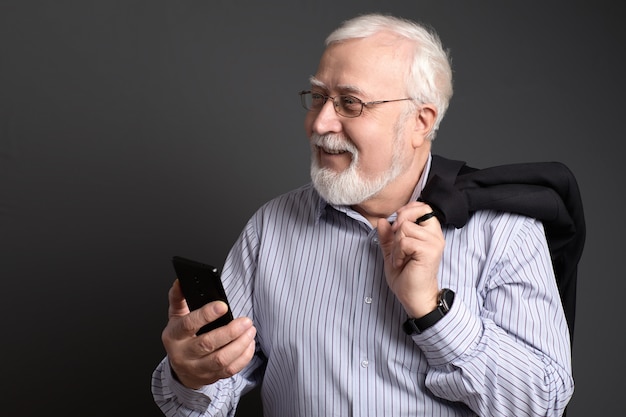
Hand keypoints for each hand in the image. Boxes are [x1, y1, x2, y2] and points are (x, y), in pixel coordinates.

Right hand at [161, 280, 256, 388]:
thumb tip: (181, 282)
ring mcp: (197, 368)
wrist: (181, 369)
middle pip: (208, 344)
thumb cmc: (181, 338)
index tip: (223, 306)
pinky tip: (249, 343)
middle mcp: (184, 354)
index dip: (206, 315)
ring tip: (250, 330)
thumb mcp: (176, 317)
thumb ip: (178, 298)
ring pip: (221, 359)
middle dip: (230, 331)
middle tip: (246, 321)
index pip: (189, 324)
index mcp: (174, 336)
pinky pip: (230, 370)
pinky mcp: (211, 377)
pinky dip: (243, 357)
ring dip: (240, 344)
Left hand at [377, 202, 444, 317]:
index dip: (407, 210)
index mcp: (430, 233)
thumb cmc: (406, 276)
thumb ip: (387, 236)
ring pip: (405, 227)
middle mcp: (435, 235)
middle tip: (396, 243)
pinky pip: (405, 241)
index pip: (423, 207)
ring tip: (400, 258)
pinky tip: (401, 263)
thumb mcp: (392, 252)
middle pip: (413, 213)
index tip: (397, 225)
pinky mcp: (429, 251)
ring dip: (396, 244)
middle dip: (398, 226)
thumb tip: (382, 221)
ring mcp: (434, 243)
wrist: (413, 297)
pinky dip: (398, 252)